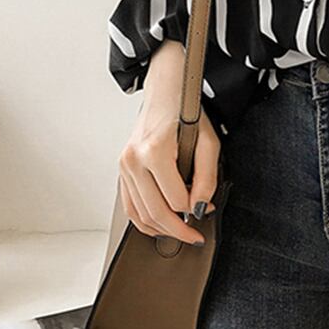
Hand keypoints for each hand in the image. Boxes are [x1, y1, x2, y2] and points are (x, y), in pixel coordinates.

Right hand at [117, 40, 219, 244]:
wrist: (165, 91)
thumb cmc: (186, 112)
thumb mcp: (208, 142)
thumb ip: (206, 176)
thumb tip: (201, 206)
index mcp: (154, 150)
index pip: (175, 199)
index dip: (193, 211)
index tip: (206, 214)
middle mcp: (133, 160)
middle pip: (155, 211)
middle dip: (177, 230)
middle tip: (194, 237)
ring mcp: (123, 165)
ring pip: (138, 213)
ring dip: (160, 229)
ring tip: (180, 233)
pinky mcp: (121, 169)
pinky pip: (129, 205)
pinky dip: (143, 220)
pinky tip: (159, 225)